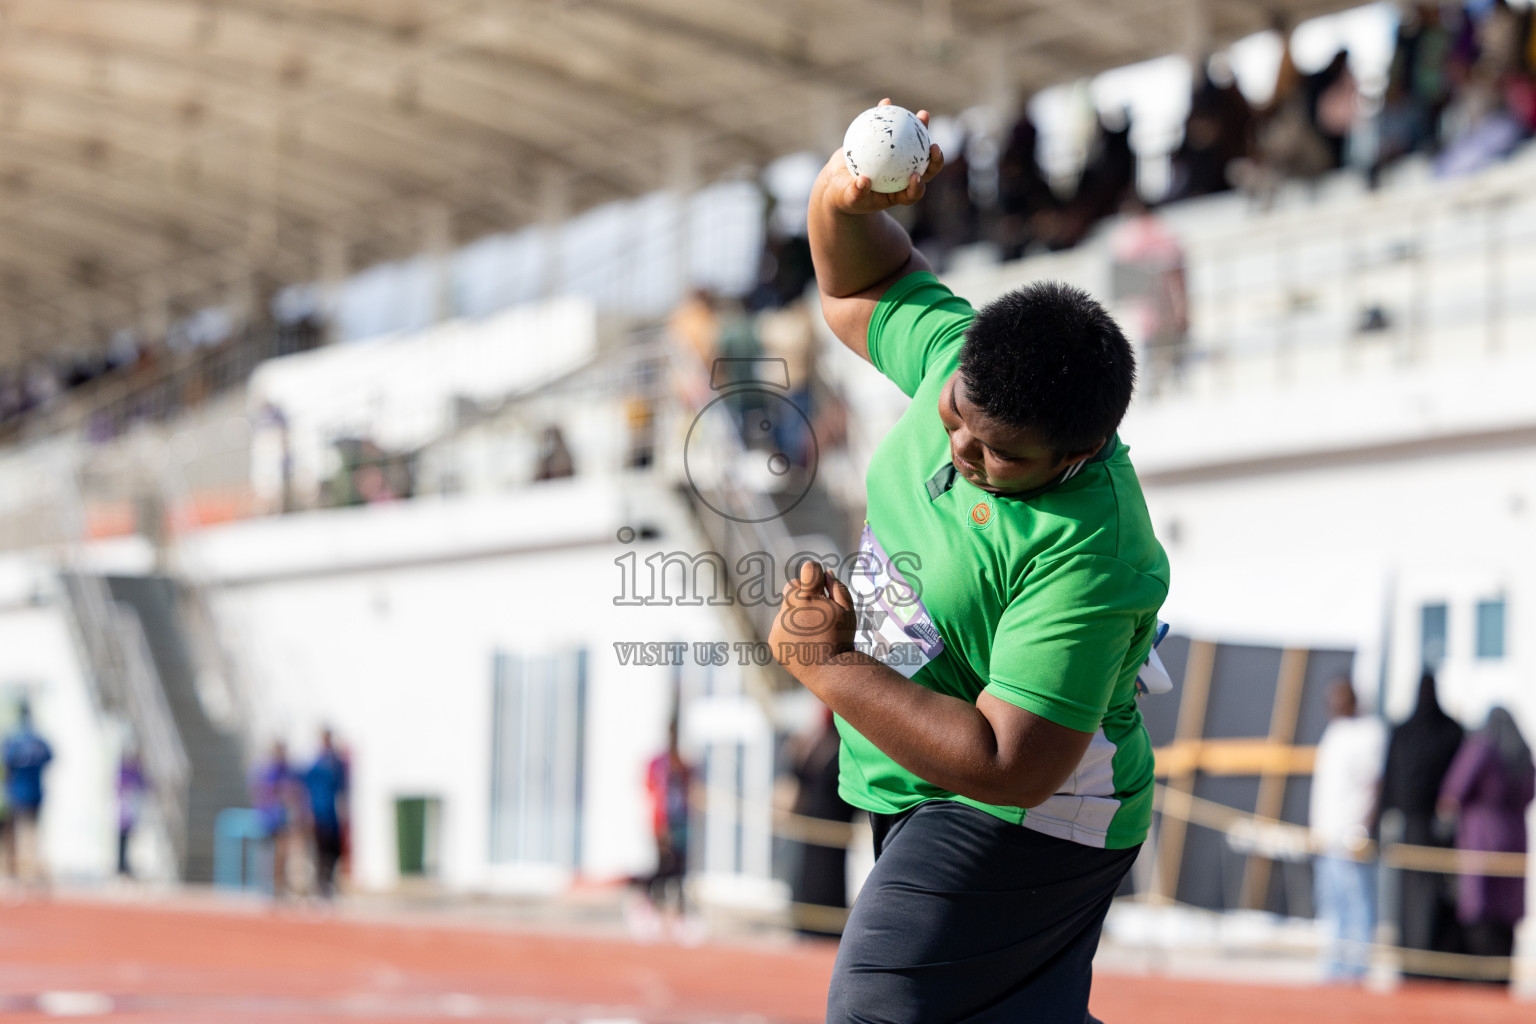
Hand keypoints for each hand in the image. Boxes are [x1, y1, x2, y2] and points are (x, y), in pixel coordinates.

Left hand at [769, 559, 856, 682]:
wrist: (829, 672)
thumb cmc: (841, 639)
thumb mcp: (847, 611)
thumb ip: (837, 588)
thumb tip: (827, 573)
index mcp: (808, 599)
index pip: (808, 569)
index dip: (815, 572)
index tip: (819, 579)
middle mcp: (789, 609)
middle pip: (792, 587)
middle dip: (803, 593)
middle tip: (817, 609)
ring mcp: (779, 625)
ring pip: (786, 609)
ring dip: (797, 615)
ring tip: (813, 633)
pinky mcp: (773, 640)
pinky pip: (780, 627)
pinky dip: (790, 632)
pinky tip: (804, 644)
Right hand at [818, 98, 944, 214]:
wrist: (838, 182)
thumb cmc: (843, 195)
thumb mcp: (846, 197)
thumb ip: (856, 192)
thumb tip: (863, 182)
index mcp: (897, 193)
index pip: (913, 193)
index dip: (918, 186)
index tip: (915, 176)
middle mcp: (902, 177)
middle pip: (923, 168)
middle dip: (934, 158)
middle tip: (933, 146)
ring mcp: (898, 160)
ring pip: (915, 145)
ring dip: (922, 130)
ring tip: (922, 115)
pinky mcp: (888, 144)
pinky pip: (892, 129)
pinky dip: (890, 116)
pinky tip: (886, 103)